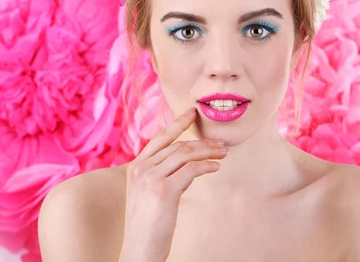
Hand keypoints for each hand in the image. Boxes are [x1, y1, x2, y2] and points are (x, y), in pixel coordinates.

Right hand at [118, 107, 228, 261]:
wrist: (139, 251)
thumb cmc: (147, 226)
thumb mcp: (148, 194)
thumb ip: (162, 175)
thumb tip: (188, 165)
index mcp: (135, 168)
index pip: (159, 138)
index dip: (177, 123)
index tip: (192, 112)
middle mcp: (141, 169)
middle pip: (177, 145)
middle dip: (203, 142)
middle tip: (222, 142)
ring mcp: (150, 179)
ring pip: (185, 154)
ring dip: (208, 151)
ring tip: (224, 153)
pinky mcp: (163, 191)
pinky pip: (190, 170)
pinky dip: (206, 166)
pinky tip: (216, 168)